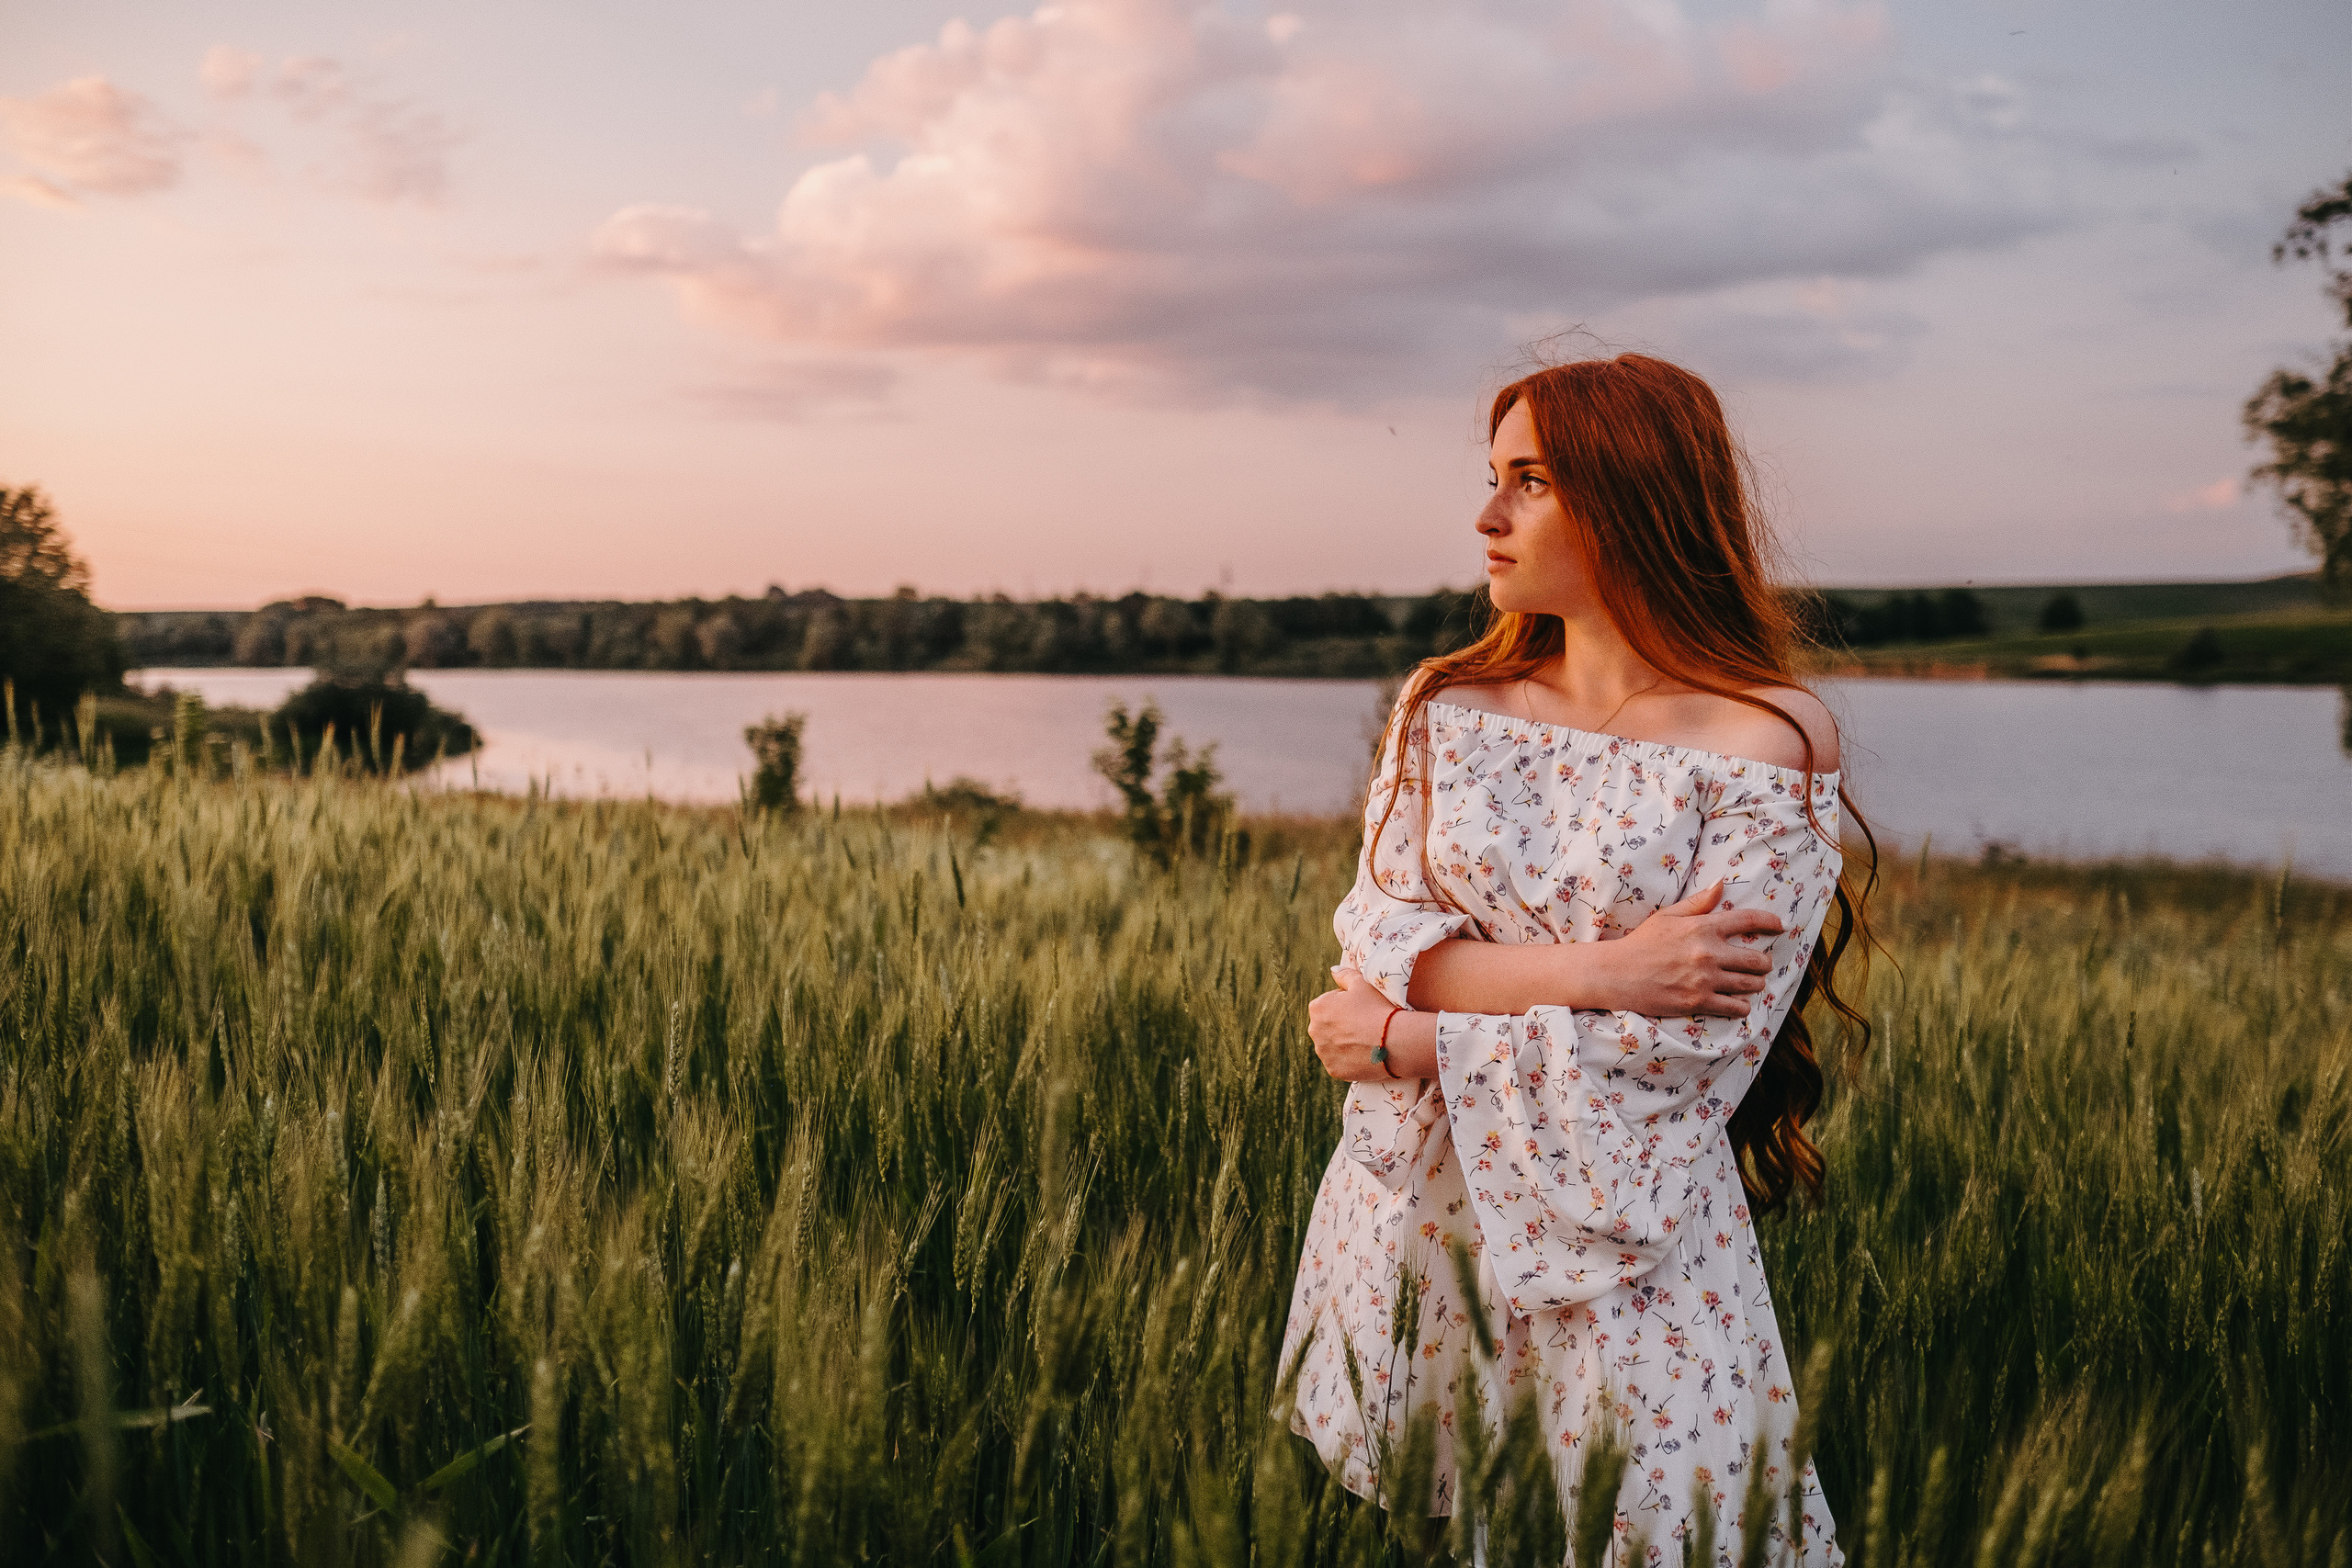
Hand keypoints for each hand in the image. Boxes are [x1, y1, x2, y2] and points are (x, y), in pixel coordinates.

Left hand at [1307, 967, 1402, 1081]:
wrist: (1394, 1040)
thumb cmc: (1378, 1008)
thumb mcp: (1362, 983)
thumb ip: (1344, 975)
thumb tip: (1333, 970)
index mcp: (1317, 1008)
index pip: (1329, 1004)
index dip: (1348, 1006)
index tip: (1363, 1009)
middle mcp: (1314, 1031)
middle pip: (1328, 1026)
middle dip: (1342, 1025)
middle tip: (1365, 1025)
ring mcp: (1323, 1053)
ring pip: (1332, 1046)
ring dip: (1344, 1043)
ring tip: (1366, 1041)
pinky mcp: (1333, 1070)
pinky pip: (1339, 1063)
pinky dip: (1349, 1060)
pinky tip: (1364, 1055)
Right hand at [1607, 880, 1782, 1018]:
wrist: (1616, 974)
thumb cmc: (1641, 943)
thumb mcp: (1667, 916)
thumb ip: (1698, 902)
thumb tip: (1721, 883)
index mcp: (1703, 927)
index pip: (1749, 921)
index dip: (1770, 922)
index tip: (1781, 926)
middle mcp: (1709, 952)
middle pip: (1758, 959)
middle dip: (1764, 962)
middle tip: (1760, 965)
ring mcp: (1705, 979)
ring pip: (1751, 984)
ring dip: (1755, 984)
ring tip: (1750, 983)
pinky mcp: (1699, 1001)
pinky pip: (1736, 1007)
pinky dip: (1742, 1005)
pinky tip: (1737, 1002)